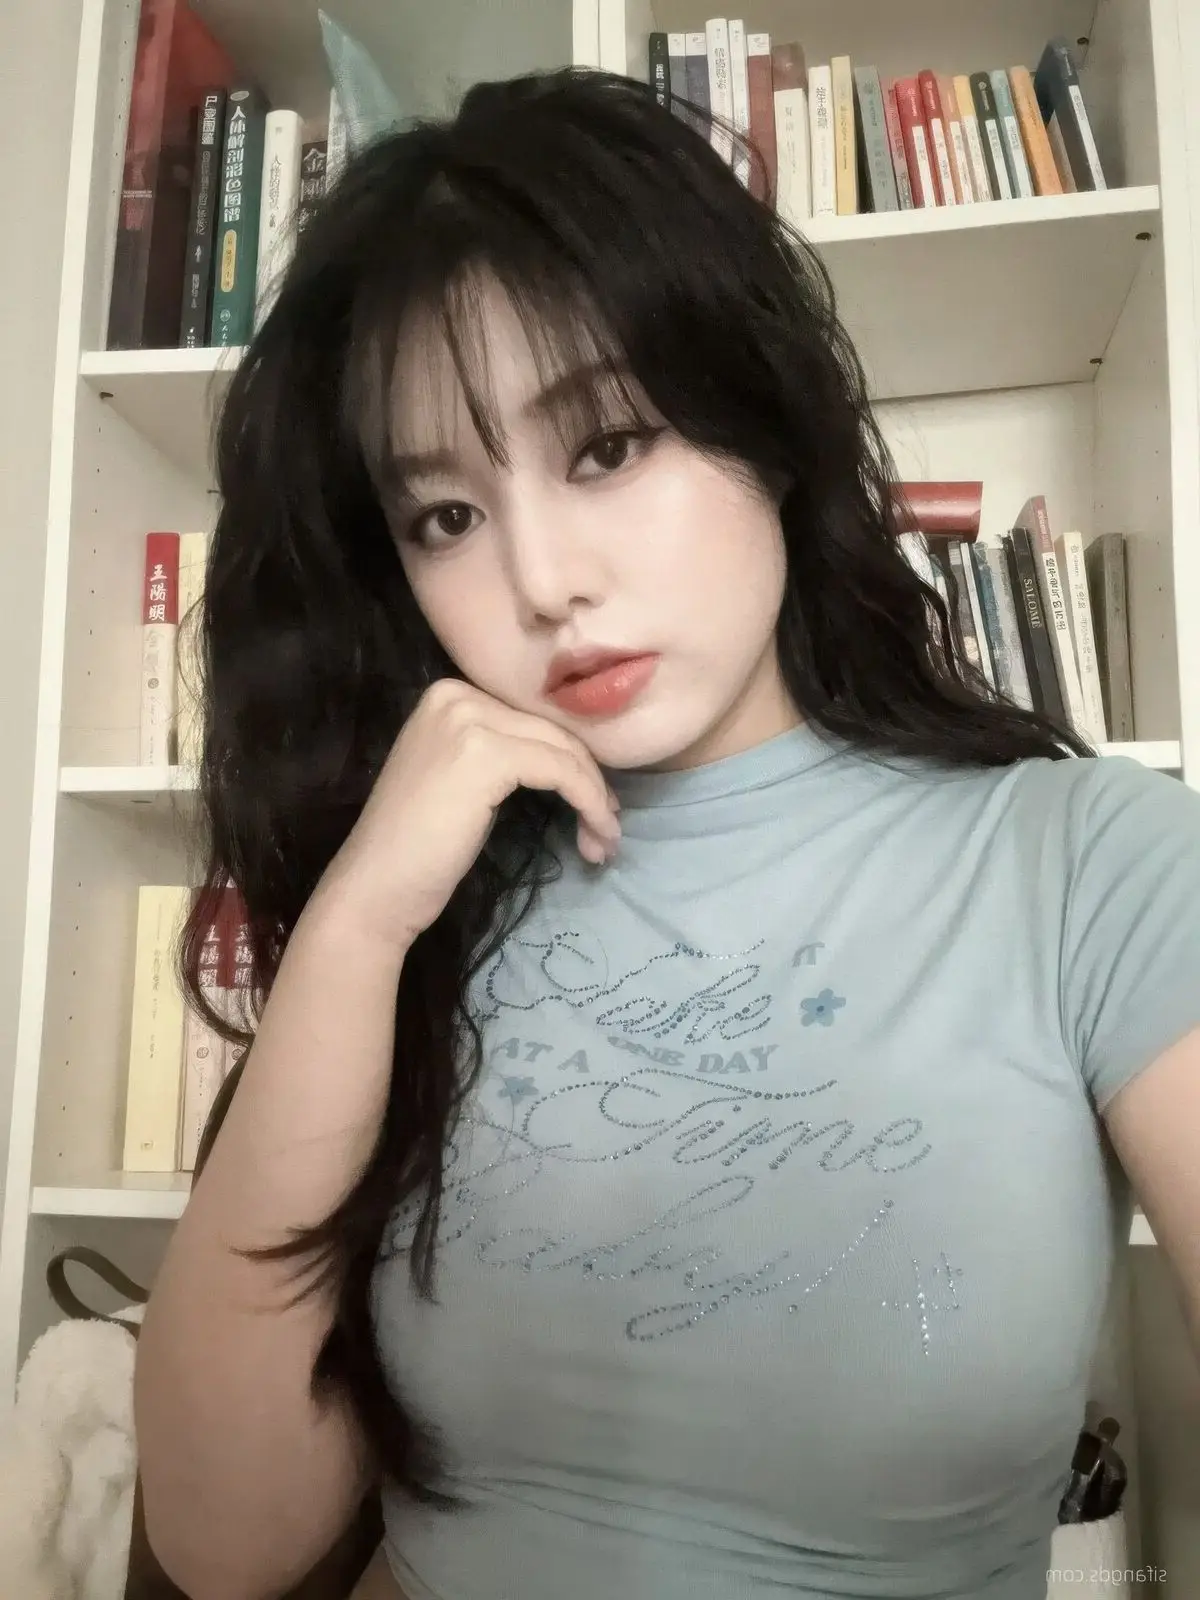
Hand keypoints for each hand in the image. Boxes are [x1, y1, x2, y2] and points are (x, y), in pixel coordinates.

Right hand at [316, 681, 620, 953]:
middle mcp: (456, 695)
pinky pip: (562, 773)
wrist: (375, 887)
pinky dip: (590, 804)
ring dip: (596, 799)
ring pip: (564, 752)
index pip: (533, 720)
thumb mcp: (464, 782)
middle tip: (607, 829)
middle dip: (590, 782)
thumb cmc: (418, 849)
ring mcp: (468, 720)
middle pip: (552, 732)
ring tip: (605, 842)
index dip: (573, 762)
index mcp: (448, 694)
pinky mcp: (486, 754)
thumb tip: (570, 759)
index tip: (596, 808)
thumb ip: (504, 754)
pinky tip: (597, 836)